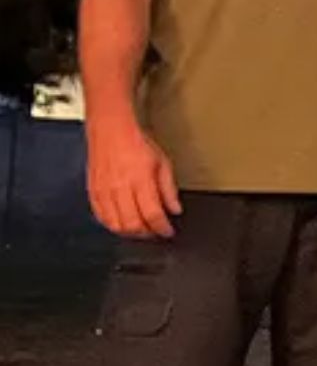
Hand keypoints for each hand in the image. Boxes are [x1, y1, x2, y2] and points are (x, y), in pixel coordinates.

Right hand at [87, 119, 181, 237]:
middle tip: (155, 233)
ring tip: (141, 230)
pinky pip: (101, 217)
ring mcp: (104, 191)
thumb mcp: (162, 163)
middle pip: (133, 224)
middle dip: (147, 234)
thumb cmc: (136, 143)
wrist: (110, 131)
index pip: (153, 214)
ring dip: (130, 233)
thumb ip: (169, 189)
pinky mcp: (93, 192)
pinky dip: (112, 225)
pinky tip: (122, 224)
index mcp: (140, 180)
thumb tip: (175, 209)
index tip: (168, 232)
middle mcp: (120, 188)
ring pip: (116, 224)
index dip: (162, 228)